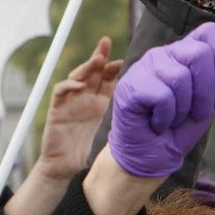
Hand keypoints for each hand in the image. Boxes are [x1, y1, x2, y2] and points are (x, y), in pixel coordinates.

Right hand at [37, 37, 122, 180]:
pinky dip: (69, 85)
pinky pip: (60, 91)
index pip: (108, 77)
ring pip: (77, 76)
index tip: (127, 60)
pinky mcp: (57, 109)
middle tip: (106, 43)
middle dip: (99, 55)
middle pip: (93, 71)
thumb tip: (158, 111)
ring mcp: (71, 102)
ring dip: (86, 67)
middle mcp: (87, 98)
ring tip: (96, 60)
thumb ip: (129, 120)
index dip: (115, 66)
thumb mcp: (116, 133)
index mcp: (102, 102)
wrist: (70, 171)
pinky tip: (80, 85)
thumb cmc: (94, 155)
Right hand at [107, 23, 214, 177]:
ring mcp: (144, 66)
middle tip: (196, 112)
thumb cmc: (179, 128)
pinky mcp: (130, 85)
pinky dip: (166, 117)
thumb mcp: (211, 99)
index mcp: (183, 52)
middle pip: (199, 52)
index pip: (209, 32)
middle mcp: (164, 53)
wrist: (154, 157)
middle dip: (206, 91)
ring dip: (184, 109)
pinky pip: (162, 95)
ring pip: (180, 77)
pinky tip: (157, 122)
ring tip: (173, 119)